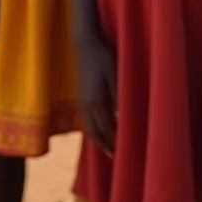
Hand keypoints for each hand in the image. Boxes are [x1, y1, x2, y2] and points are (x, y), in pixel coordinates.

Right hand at [77, 39, 116, 154]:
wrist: (84, 45)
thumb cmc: (102, 58)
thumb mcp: (114, 75)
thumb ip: (117, 97)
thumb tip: (121, 118)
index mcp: (95, 101)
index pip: (104, 128)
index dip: (112, 141)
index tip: (120, 153)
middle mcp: (86, 105)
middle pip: (94, 132)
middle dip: (104, 144)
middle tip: (113, 156)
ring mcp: (81, 100)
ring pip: (88, 126)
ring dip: (97, 138)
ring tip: (106, 147)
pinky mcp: (81, 95)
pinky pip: (86, 119)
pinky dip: (92, 128)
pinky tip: (98, 128)